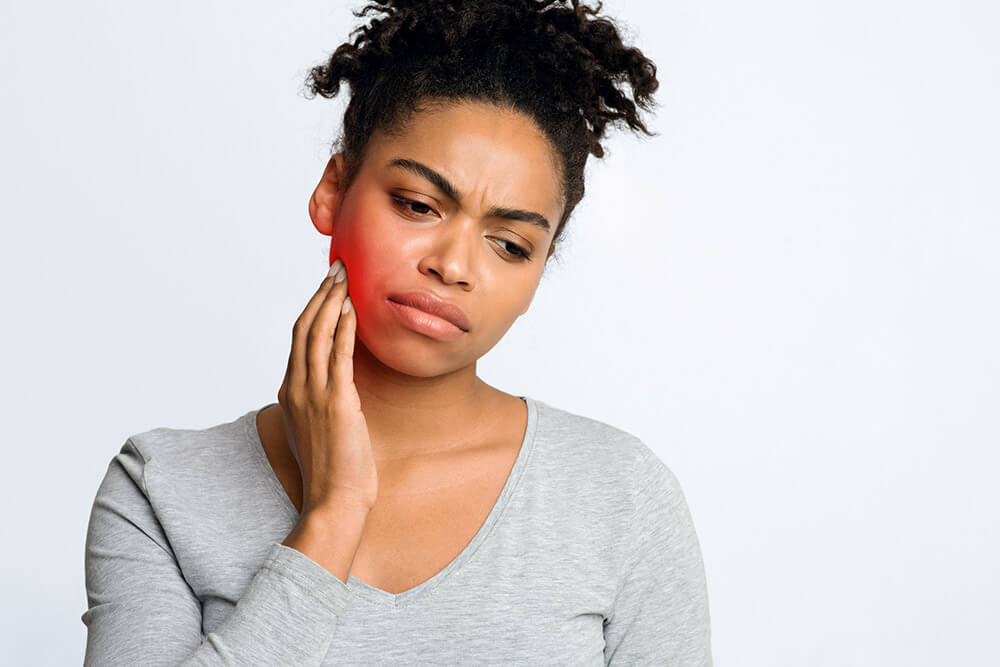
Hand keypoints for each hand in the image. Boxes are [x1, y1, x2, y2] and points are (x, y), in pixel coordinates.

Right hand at [276, 259, 377, 513]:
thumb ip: (322, 403)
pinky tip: (353, 307)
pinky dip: (344, 326)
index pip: (299, 338)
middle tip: (337, 268)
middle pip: (304, 327)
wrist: (334, 502)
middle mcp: (296, 388)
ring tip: (345, 276)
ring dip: (332, 300)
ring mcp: (313, 394)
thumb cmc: (333, 472)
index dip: (313, 307)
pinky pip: (338, 354)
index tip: (328, 286)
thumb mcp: (320, 429)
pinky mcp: (335, 401)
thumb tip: (336, 387)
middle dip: (321, 293)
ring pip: (317, 334)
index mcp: (291, 393)